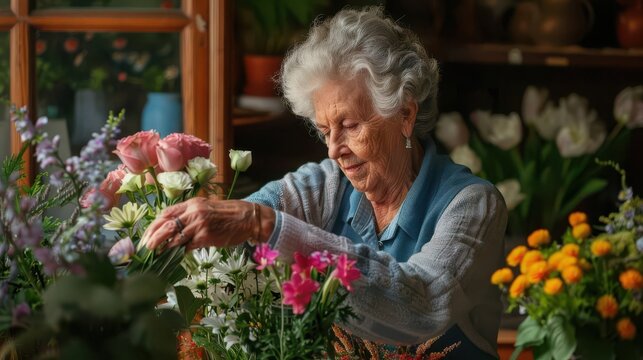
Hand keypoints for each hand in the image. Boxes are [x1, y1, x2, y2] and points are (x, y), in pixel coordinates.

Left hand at [141, 198, 268, 250]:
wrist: (248, 218)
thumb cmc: (228, 214)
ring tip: (156, 255)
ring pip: (174, 237)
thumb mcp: (206, 208)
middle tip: (146, 248)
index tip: (147, 235)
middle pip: (166, 225)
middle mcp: (194, 212)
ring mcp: (199, 224)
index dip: (154, 225)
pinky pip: (187, 247)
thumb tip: (172, 228)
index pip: (166, 213)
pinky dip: (179, 253)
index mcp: (192, 204)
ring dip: (163, 247)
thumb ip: (190, 215)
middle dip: (153, 237)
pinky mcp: (206, 237)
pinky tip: (174, 257)